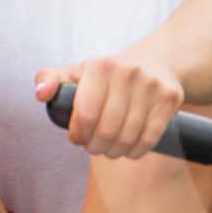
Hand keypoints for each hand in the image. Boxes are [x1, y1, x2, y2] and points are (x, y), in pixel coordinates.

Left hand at [35, 51, 184, 158]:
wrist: (156, 61)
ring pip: (128, 138)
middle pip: (107, 131)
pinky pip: (150, 138)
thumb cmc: (109, 75)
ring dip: (115, 152)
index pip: (85, 115)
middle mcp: (128, 71)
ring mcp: (151, 84)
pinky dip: (136, 151)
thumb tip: (41, 94)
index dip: (78, 135)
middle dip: (96, 147)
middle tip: (94, 147)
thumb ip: (51, 79)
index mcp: (100, 65)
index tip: (78, 138)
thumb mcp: (78, 72)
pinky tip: (130, 149)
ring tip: (110, 149)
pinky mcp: (169, 98)